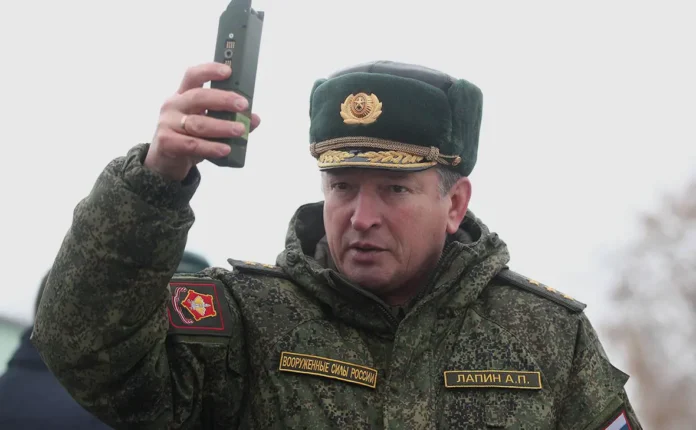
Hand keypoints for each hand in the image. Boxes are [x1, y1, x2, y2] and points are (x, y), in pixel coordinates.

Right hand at [145, 62, 261, 180]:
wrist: (167, 162)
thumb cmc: (190, 138)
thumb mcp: (209, 125)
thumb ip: (230, 120)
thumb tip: (255, 119)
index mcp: (183, 95)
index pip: (193, 76)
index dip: (210, 71)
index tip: (228, 72)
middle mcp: (173, 105)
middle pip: (198, 97)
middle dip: (223, 100)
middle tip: (243, 105)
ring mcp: (167, 123)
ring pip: (198, 123)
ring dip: (222, 127)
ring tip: (241, 130)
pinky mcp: (166, 142)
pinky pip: (192, 144)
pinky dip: (211, 147)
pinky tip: (226, 149)